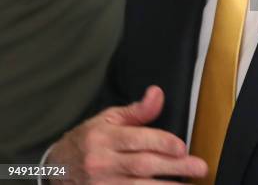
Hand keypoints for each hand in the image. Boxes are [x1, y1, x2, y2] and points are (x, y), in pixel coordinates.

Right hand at [48, 85, 206, 183]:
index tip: (183, 147)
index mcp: (105, 137)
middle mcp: (102, 162)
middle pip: (143, 166)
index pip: (138, 140)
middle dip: (174, 167)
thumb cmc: (88, 139)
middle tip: (199, 167)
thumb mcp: (108, 118)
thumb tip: (157, 93)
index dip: (163, 143)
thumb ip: (137, 110)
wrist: (57, 167)